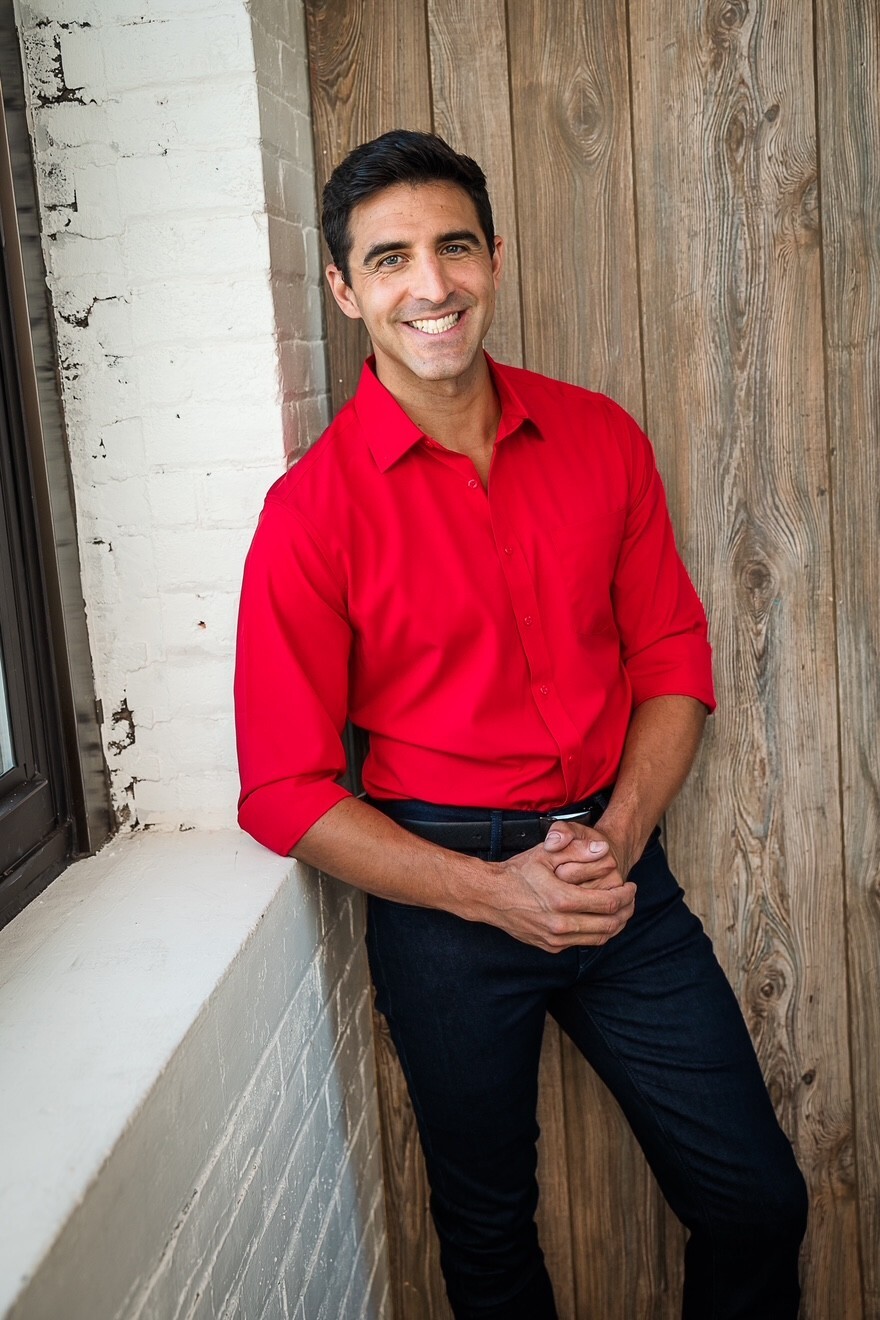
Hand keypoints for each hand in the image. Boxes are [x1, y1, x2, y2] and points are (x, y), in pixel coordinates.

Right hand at [484, 825, 635, 952]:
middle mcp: (560, 925)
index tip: (631, 886)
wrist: (491, 897)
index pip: (609, 903)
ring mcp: (555, 939)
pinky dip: (597, 932)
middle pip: (609, 924)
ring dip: (616, 924)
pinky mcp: (551, 947)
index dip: (626, 895)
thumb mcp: (546, 853)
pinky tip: (600, 919)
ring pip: (599, 938)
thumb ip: (578, 851)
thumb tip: (604, 850)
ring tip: (621, 909)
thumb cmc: (518, 872)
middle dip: (626, 911)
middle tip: (631, 898)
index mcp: (562, 900)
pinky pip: (583, 943)